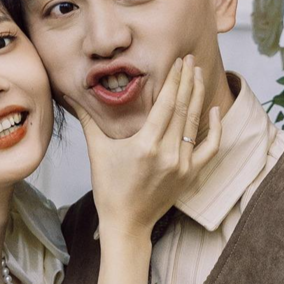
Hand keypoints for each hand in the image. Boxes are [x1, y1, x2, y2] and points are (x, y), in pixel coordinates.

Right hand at [64, 55, 222, 237]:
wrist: (126, 223)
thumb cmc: (109, 187)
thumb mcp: (97, 150)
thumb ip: (87, 119)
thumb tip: (68, 93)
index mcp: (145, 144)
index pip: (166, 103)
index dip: (174, 79)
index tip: (179, 61)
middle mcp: (167, 153)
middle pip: (183, 108)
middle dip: (187, 81)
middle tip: (190, 60)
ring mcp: (181, 164)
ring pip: (194, 123)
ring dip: (198, 96)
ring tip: (198, 75)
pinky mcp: (190, 174)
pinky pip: (209, 148)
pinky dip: (214, 129)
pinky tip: (213, 111)